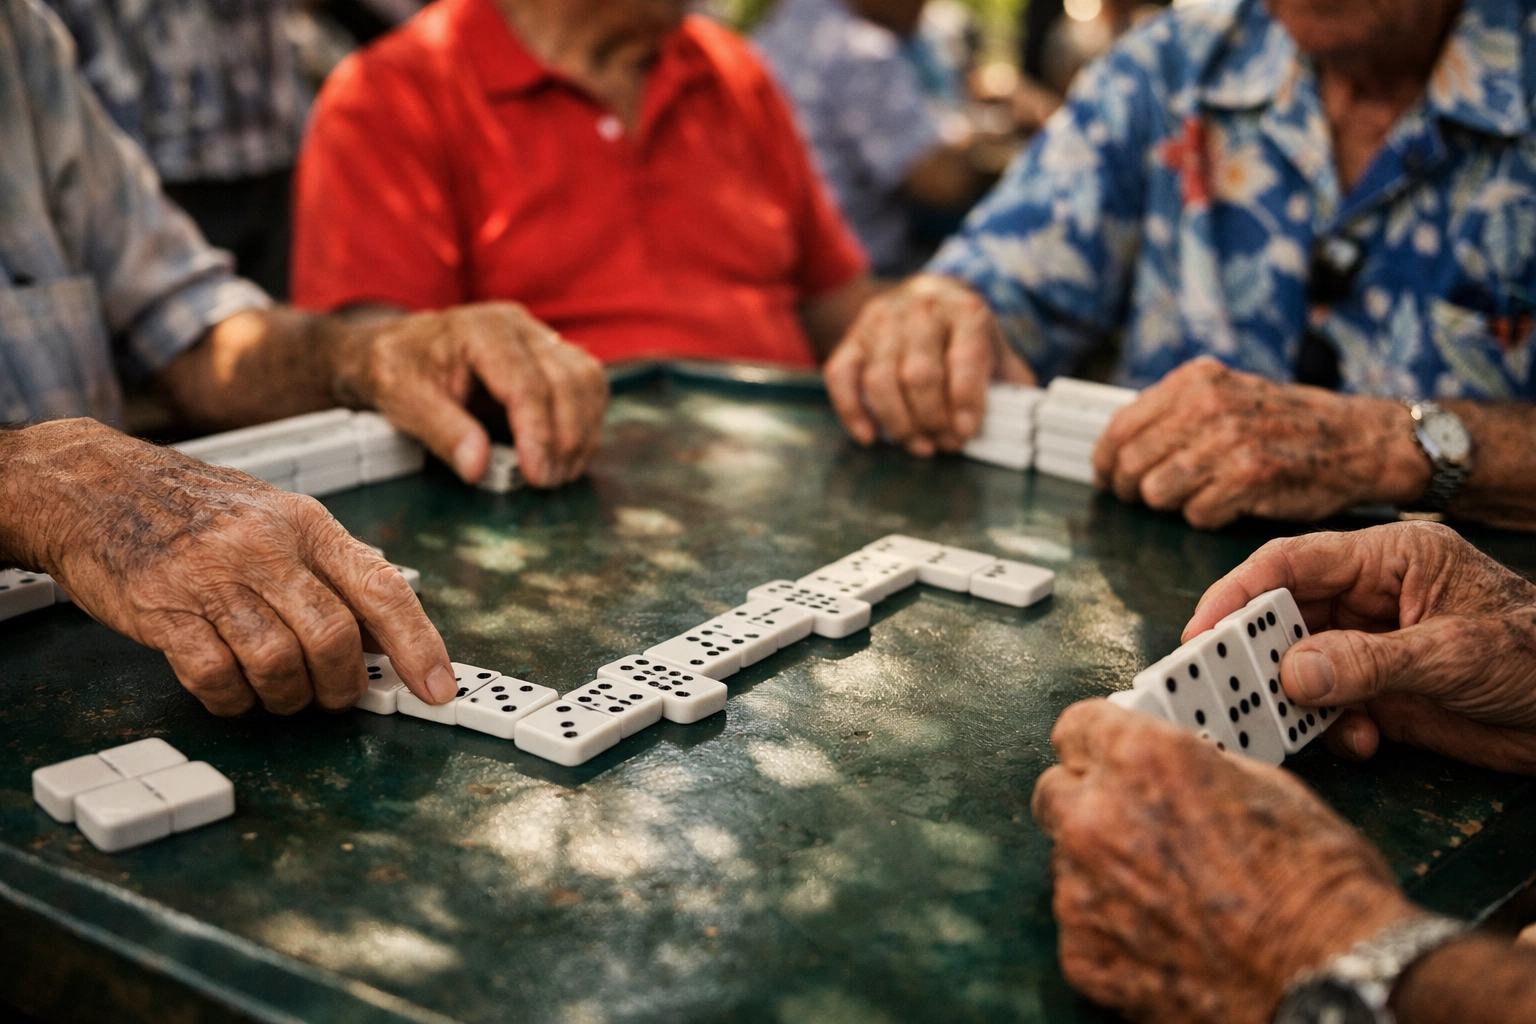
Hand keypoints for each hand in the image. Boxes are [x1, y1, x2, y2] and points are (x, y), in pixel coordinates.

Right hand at [0, 420, 457, 715]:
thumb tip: (390, 626)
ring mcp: (210, 579)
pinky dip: (233, 700)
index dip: (419, 645)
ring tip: (281, 694)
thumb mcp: (279, 516)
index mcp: (306, 524)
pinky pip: (215, 678)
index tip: (440, 690)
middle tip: (333, 697)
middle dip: (341, 685)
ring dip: (288, 698)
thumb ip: (333, 567)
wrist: (96, 487)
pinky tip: (233, 691)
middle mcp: (264, 548)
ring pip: (278, 664)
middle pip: (333, 637)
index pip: (382, 588)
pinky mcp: (161, 611)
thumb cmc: (197, 508)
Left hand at [335, 302, 607, 487]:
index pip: (526, 383)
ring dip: (584, 430)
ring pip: (588, 379)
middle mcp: (518, 326)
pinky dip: (587, 420)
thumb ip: (442, 431)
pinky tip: (570, 452)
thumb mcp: (405, 400)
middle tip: (551, 481)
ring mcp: (540, 336)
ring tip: (563, 471)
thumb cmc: (401, 370)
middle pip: (567, 380)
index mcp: (480, 330)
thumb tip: (477, 467)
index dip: (538, 433)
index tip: (537, 474)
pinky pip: (588, 384)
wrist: (401, 348)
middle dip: (567, 437)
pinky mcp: (552, 354)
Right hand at [824, 274, 1035, 456]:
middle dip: (932, 419)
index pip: (964, 359)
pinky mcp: (852, 338)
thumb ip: (1011, 385)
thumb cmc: (966, 338)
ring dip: (899, 423)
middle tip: (944, 445)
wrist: (930, 299)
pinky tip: (870, 437)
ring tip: (918, 445)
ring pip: (880, 380)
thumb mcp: (998, 352)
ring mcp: (881, 322)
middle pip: (919, 374)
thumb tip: (1020, 422)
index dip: (965, 402)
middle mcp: (921, 310)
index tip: (966, 434)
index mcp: (965, 312)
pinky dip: (852, 412)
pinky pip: (841, 377)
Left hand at [1032, 700, 1421, 1023]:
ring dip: (1104, 868)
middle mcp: (1097, 818)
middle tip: (1135, 823)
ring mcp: (1081, 890)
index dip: (1098, 741)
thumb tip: (1176, 769)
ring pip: (1067, 861)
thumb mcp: (1267, 787)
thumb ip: (1196, 768)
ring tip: (1171, 893)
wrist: (1332, 981)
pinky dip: (1112, 927)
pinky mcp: (1084, 953)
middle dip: (1091, 802)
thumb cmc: (1319, 887)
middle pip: (1056, 792)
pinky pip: (1082, 924)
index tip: (1107, 753)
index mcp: (1141, 761)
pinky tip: (1167, 936)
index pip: (1077, 726)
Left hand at [1094, 357, 1429, 527]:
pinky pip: (1195, 513)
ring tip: (1200, 494)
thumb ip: (1175, 411)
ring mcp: (1228, 440)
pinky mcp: (1248, 477)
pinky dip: (1207, 516)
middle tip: (1147, 498)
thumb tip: (1117, 445)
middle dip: (1132, 489)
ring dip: (1172, 503)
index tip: (1107, 476)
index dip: (1105, 460)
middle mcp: (1207, 404)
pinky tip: (1229, 503)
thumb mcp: (1227, 394)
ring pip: (1156, 492)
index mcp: (1195, 380)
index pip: (1120, 426)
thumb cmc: (1286, 424)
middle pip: (1131, 464)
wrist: (1357, 440)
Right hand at [1184, 521, 1535, 772]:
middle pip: (1284, 615)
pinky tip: (1362, 741)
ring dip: (1291, 699)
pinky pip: (1327, 707)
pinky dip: (1331, 729)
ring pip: (1298, 665)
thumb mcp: (1455, 654)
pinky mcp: (1380, 693)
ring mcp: (1371, 646)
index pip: (1293, 562)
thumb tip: (1292, 671)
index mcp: (1388, 559)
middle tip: (1223, 686)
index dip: (1239, 593)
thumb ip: (1370, 662)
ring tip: (1286, 724)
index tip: (1203, 632)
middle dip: (1255, 652)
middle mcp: (1370, 597)